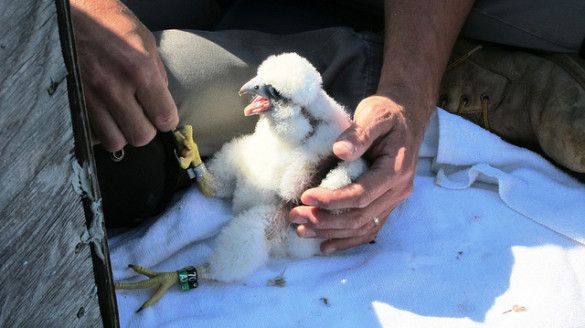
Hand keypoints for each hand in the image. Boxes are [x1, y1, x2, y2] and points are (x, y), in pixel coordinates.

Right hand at [71, 0, 177, 150]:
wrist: (67, 11)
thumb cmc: (108, 20)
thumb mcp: (144, 39)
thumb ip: (157, 74)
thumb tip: (162, 102)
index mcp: (140, 70)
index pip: (164, 118)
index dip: (166, 120)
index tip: (161, 115)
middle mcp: (115, 87)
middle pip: (141, 136)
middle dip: (145, 129)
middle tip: (141, 116)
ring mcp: (90, 96)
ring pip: (114, 142)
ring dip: (121, 133)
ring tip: (120, 117)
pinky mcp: (71, 101)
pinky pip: (90, 133)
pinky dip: (99, 130)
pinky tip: (102, 115)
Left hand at [289, 95, 427, 253]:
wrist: (407, 119)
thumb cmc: (387, 114)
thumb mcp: (374, 114)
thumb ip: (359, 133)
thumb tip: (339, 151)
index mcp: (395, 170)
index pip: (361, 194)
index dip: (332, 200)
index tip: (305, 197)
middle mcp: (398, 191)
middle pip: (360, 216)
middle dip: (325, 220)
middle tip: (294, 216)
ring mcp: (394, 201)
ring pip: (362, 227)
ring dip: (331, 233)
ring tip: (301, 230)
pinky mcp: (387, 205)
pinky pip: (369, 229)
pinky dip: (347, 240)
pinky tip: (325, 245)